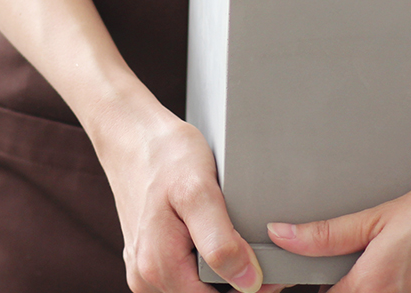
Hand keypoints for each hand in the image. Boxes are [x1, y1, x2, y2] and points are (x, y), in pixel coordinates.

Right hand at [94, 93, 265, 292]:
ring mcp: (144, 266)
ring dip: (223, 276)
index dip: (249, 290)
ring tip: (249, 246)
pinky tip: (223, 240)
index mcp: (159, 267)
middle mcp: (146, 276)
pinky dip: (207, 264)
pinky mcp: (148, 253)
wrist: (133, 133)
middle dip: (237, 284)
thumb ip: (220, 242)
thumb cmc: (166, 155)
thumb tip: (247, 283)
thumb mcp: (199, 190)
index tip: (277, 271)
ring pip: (194, 287)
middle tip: (270, 258)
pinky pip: (183, 272)